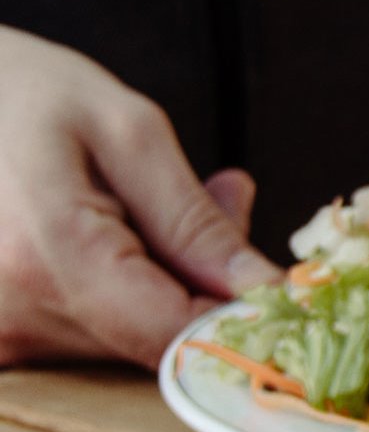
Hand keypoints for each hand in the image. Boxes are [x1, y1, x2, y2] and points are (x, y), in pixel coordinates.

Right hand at [0, 27, 280, 367]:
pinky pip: (87, 332)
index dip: (239, 316)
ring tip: (141, 201)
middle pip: (153, 337)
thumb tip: (265, 293)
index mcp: (48, 258)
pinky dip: (120, 289)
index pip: (176, 335)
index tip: (279, 276)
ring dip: (161, 280)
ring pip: (124, 337)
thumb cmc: (24, 93)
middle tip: (215, 196)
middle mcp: (11, 315)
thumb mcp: (127, 133)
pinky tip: (111, 228)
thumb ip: (196, 223)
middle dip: (201, 281)